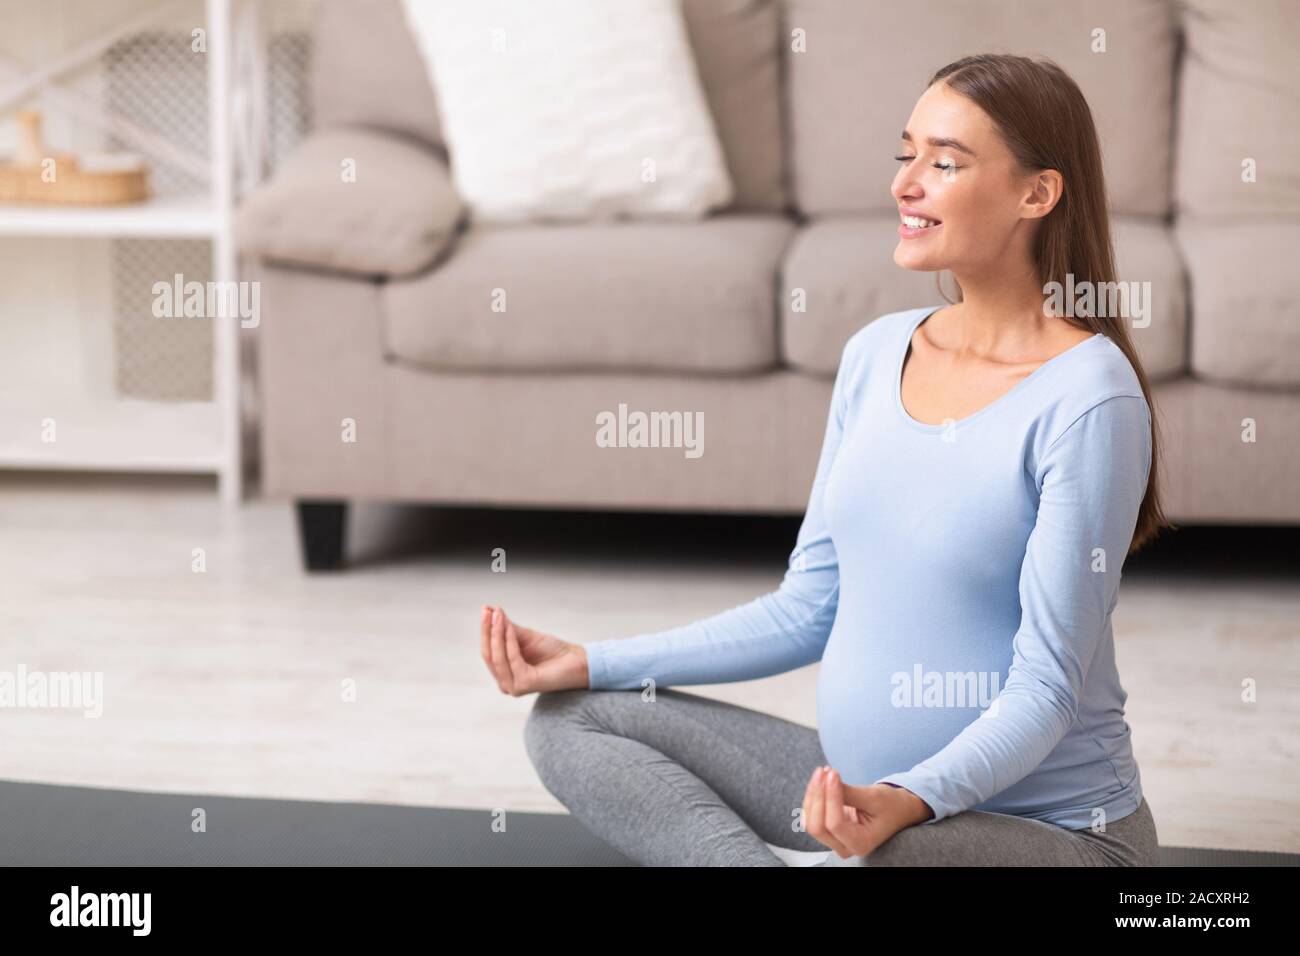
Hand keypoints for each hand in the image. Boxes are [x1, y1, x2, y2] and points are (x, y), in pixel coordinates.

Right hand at [479, 604, 589, 694]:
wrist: (576, 660)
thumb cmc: (551, 650)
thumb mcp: (524, 636)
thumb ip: (506, 627)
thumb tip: (490, 610)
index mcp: (504, 673)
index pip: (488, 651)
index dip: (485, 630)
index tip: (485, 609)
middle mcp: (505, 683)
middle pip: (489, 655)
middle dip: (488, 631)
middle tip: (488, 611)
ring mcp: (513, 686)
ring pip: (498, 658)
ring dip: (497, 634)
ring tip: (498, 615)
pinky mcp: (523, 684)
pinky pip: (512, 659)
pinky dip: (509, 641)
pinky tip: (510, 627)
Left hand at [801, 766, 933, 858]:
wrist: (897, 810)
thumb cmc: (890, 805)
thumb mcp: (874, 797)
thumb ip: (848, 793)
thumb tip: (826, 779)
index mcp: (860, 843)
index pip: (834, 823)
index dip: (829, 796)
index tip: (833, 773)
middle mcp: (845, 847)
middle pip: (817, 826)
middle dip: (817, 796)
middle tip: (825, 771)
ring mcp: (835, 840)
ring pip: (810, 820)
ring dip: (813, 793)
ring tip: (824, 771)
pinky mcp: (829, 830)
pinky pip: (812, 815)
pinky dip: (814, 796)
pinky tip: (821, 779)